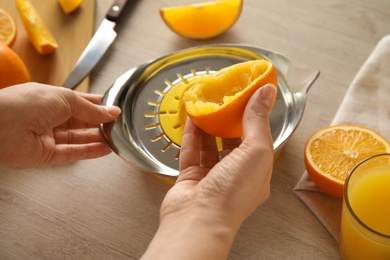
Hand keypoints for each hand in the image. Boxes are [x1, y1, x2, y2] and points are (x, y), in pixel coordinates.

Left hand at [0, 83, 120, 168]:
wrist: (1, 125)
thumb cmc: (27, 103)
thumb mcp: (66, 99)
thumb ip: (91, 109)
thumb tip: (112, 111)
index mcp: (52, 99)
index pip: (80, 102)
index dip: (97, 105)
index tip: (114, 109)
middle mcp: (49, 117)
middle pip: (80, 121)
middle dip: (99, 122)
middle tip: (118, 125)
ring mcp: (48, 137)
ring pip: (78, 139)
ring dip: (97, 139)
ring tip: (115, 138)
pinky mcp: (46, 155)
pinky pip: (72, 153)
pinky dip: (89, 152)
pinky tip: (105, 149)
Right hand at [142, 84, 276, 259]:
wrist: (198, 220)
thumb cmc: (232, 194)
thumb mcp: (255, 151)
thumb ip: (258, 120)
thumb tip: (266, 92)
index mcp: (257, 172)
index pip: (259, 139)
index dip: (255, 116)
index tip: (250, 96)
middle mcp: (235, 175)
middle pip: (233, 141)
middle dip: (230, 120)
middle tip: (226, 98)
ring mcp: (212, 177)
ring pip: (210, 145)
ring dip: (209, 125)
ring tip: (208, 105)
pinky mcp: (190, 178)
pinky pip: (191, 151)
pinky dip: (192, 134)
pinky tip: (192, 118)